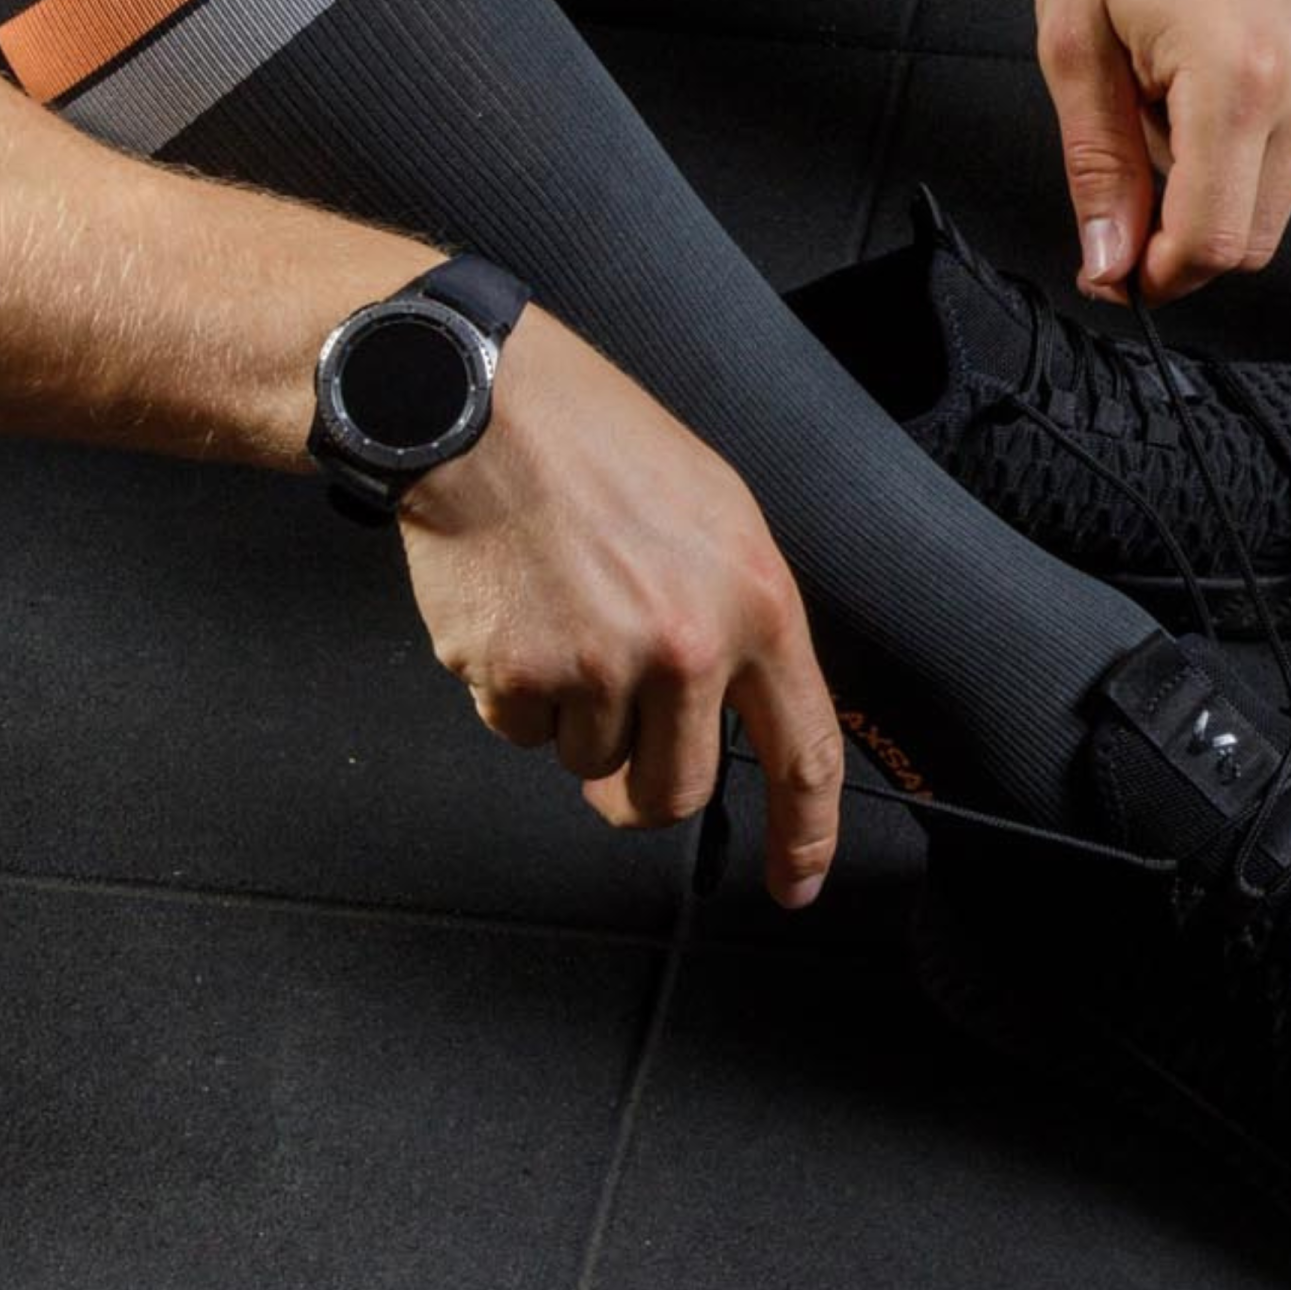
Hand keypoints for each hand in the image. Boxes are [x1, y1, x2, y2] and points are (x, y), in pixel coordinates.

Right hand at [397, 305, 842, 907]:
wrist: (486, 408)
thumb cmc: (600, 444)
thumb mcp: (717, 512)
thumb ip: (741, 618)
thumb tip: (747, 709)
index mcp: (755, 602)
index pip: (804, 751)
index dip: (804, 835)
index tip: (796, 881)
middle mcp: (685, 646)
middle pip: (678, 791)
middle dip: (645, 783)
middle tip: (619, 737)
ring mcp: (598, 667)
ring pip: (592, 762)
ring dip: (575, 716)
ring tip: (562, 615)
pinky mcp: (516, 677)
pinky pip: (522, 731)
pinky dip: (514, 691)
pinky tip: (516, 611)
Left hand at [1035, 0, 1290, 306]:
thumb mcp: (1075, 44)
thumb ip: (1098, 166)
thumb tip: (1110, 262)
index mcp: (1240, 76)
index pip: (1215, 240)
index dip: (1158, 274)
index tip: (1116, 271)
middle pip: (1255, 235)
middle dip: (1183, 232)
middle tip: (1124, 174)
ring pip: (1280, 197)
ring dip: (1216, 179)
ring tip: (1165, 92)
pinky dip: (1249, 140)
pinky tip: (1208, 72)